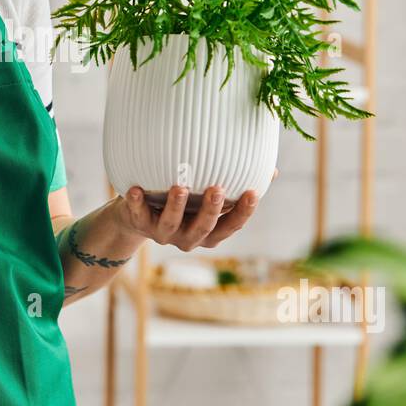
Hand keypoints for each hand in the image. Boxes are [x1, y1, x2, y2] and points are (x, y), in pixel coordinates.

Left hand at [116, 169, 278, 251]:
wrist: (136, 216)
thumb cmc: (182, 200)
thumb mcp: (207, 194)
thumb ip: (235, 183)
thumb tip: (272, 169)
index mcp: (210, 230)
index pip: (232, 225)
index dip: (244, 212)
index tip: (254, 192)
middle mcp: (188, 236)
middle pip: (203, 229)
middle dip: (210, 211)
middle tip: (217, 189)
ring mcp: (163, 233)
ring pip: (170, 225)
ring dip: (175, 208)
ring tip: (179, 188)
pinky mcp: (139, 223)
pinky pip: (136, 215)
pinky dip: (134, 203)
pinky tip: (133, 189)